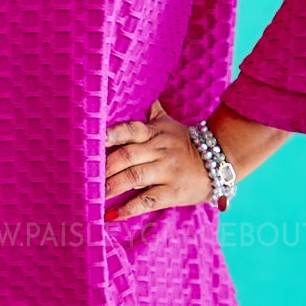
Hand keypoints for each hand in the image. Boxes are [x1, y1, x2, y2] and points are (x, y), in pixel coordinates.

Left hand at [103, 99, 215, 220]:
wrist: (220, 161)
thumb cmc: (185, 143)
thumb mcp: (169, 124)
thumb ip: (151, 112)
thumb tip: (138, 89)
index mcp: (154, 133)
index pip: (131, 130)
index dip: (112, 134)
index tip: (94, 140)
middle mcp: (159, 150)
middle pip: (127, 156)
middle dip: (104, 167)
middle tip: (85, 176)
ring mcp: (166, 172)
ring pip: (134, 178)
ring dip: (111, 187)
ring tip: (93, 195)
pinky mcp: (173, 192)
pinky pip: (147, 201)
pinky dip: (127, 209)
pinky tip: (111, 216)